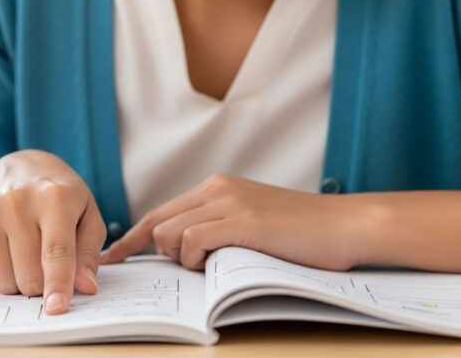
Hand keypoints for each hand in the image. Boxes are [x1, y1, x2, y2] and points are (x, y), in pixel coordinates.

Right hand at [0, 150, 106, 313]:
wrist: (19, 165)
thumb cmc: (58, 195)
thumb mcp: (86, 214)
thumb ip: (88, 253)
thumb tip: (85, 287)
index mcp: (55, 197)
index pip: (56, 250)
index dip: (58, 284)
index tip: (57, 308)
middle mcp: (17, 200)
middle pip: (29, 273)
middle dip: (41, 284)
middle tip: (44, 264)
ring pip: (4, 280)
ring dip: (18, 280)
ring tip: (24, 253)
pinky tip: (4, 250)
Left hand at [99, 174, 362, 270]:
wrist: (348, 226)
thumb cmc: (304, 234)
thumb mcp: (252, 223)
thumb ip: (219, 229)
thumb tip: (183, 252)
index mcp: (217, 187)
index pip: (161, 212)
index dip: (132, 237)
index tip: (113, 256)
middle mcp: (217, 188)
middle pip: (157, 221)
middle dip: (143, 251)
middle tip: (143, 272)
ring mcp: (229, 203)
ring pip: (170, 233)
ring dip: (180, 258)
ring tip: (207, 267)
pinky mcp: (242, 221)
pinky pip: (194, 241)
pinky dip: (195, 258)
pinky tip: (215, 266)